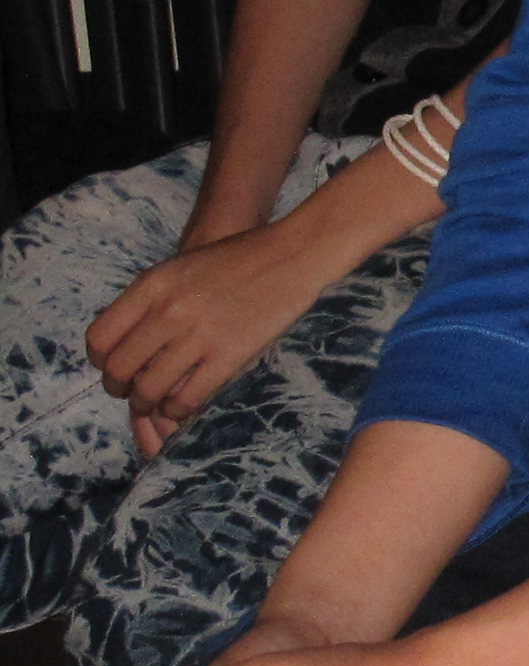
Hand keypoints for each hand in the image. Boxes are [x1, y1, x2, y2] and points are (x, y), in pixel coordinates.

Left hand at [87, 223, 332, 451]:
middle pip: (120, 368)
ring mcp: (198, 334)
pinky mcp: (229, 355)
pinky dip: (177, 410)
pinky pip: (187, 398)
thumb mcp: (179, 268)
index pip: (100, 337)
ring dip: (146, 404)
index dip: (100, 361)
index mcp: (151, 286)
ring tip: (154, 404)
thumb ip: (149, 300)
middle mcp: (168, 311)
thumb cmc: (237, 259)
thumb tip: (126, 340)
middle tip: (131, 392)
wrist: (291, 254)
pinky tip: (181, 406)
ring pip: (149, 389)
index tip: (112, 367)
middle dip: (119, 388)